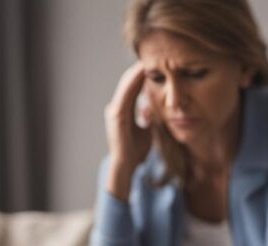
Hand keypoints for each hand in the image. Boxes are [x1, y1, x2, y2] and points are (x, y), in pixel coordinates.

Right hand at [104, 63, 152, 200]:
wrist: (127, 165)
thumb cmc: (136, 151)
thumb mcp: (146, 131)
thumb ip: (147, 119)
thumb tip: (148, 108)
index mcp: (124, 111)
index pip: (133, 89)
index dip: (141, 77)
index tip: (152, 66)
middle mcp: (117, 109)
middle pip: (128, 85)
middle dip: (137, 72)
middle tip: (149, 58)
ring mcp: (115, 112)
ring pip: (125, 88)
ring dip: (134, 74)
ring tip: (144, 62)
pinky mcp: (117, 118)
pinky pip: (125, 97)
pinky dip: (132, 85)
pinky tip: (139, 75)